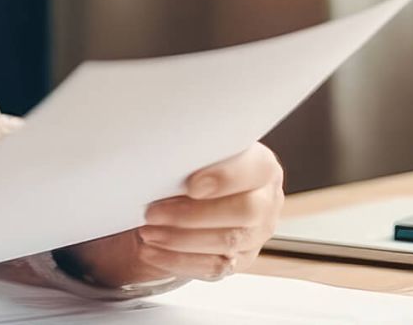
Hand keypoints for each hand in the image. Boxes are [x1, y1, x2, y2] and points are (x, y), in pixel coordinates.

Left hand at [58, 143, 284, 285]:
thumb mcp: (199, 149)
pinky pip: (212, 268)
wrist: (199, 193)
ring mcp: (256, 235)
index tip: (191, 184)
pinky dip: (177, 261)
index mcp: (262, 167)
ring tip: (145, 231)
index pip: (255, 171)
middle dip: (193, 215)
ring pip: (226, 243)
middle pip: (243, 213)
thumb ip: (190, 148)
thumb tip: (153, 143)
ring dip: (180, 239)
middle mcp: (267, 202)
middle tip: (152, 211)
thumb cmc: (195, 164)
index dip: (225, 178)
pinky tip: (150, 251)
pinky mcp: (238, 260)